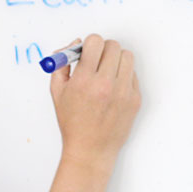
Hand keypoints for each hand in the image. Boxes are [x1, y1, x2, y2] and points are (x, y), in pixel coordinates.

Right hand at [49, 34, 140, 168]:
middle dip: (103, 50)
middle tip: (98, 60)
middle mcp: (105, 84)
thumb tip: (75, 43)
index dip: (90, 44)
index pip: (95, 42)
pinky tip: (114, 88)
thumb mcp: (57, 92)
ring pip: (127, 56)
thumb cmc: (73, 122)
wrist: (91, 149)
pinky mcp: (135, 99)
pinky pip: (133, 74)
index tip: (88, 51)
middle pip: (113, 46)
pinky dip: (124, 76)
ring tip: (107, 72)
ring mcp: (123, 92)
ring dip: (116, 60)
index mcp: (84, 80)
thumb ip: (62, 64)